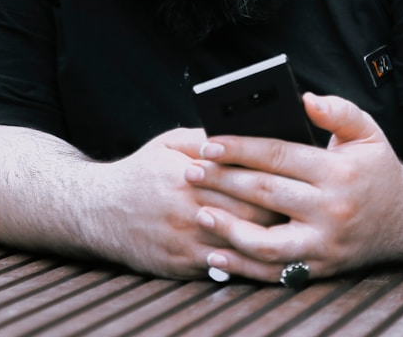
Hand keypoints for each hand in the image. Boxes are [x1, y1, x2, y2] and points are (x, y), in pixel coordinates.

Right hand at [93, 128, 283, 278]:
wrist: (96, 210)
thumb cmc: (141, 171)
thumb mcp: (170, 143)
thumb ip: (207, 139)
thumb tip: (247, 133)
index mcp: (188, 176)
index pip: (245, 179)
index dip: (275, 180)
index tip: (299, 177)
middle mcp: (188, 211)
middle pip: (250, 214)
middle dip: (281, 211)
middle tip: (306, 206)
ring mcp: (184, 242)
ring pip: (241, 245)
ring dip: (270, 240)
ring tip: (296, 231)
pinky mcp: (180, 265)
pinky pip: (222, 269)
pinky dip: (246, 262)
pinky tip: (267, 255)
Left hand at [184, 93, 402, 283]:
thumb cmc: (378, 170)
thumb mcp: (368, 132)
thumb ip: (338, 111)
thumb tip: (305, 99)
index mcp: (339, 172)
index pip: (279, 156)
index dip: (240, 149)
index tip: (208, 144)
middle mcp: (332, 210)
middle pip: (266, 194)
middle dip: (223, 181)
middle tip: (191, 172)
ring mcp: (325, 244)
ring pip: (266, 241)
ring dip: (227, 227)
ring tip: (200, 210)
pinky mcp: (320, 268)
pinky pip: (273, 271)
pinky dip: (241, 266)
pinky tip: (214, 254)